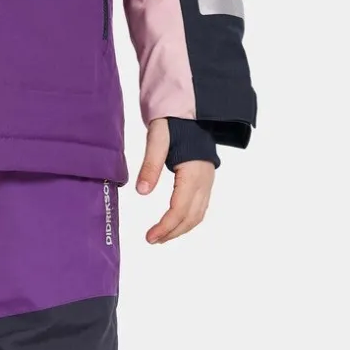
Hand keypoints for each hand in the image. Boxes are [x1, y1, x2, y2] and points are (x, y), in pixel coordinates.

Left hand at [135, 117, 214, 244]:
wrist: (190, 110)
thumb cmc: (173, 122)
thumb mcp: (156, 138)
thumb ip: (149, 165)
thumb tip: (141, 192)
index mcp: (193, 172)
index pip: (180, 208)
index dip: (165, 226)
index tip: (149, 237)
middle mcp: (205, 180)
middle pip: (191, 216)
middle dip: (172, 232)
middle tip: (151, 239)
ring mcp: (208, 181)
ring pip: (198, 214)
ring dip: (180, 228)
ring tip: (160, 236)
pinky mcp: (206, 180)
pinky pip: (200, 207)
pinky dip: (187, 219)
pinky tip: (174, 222)